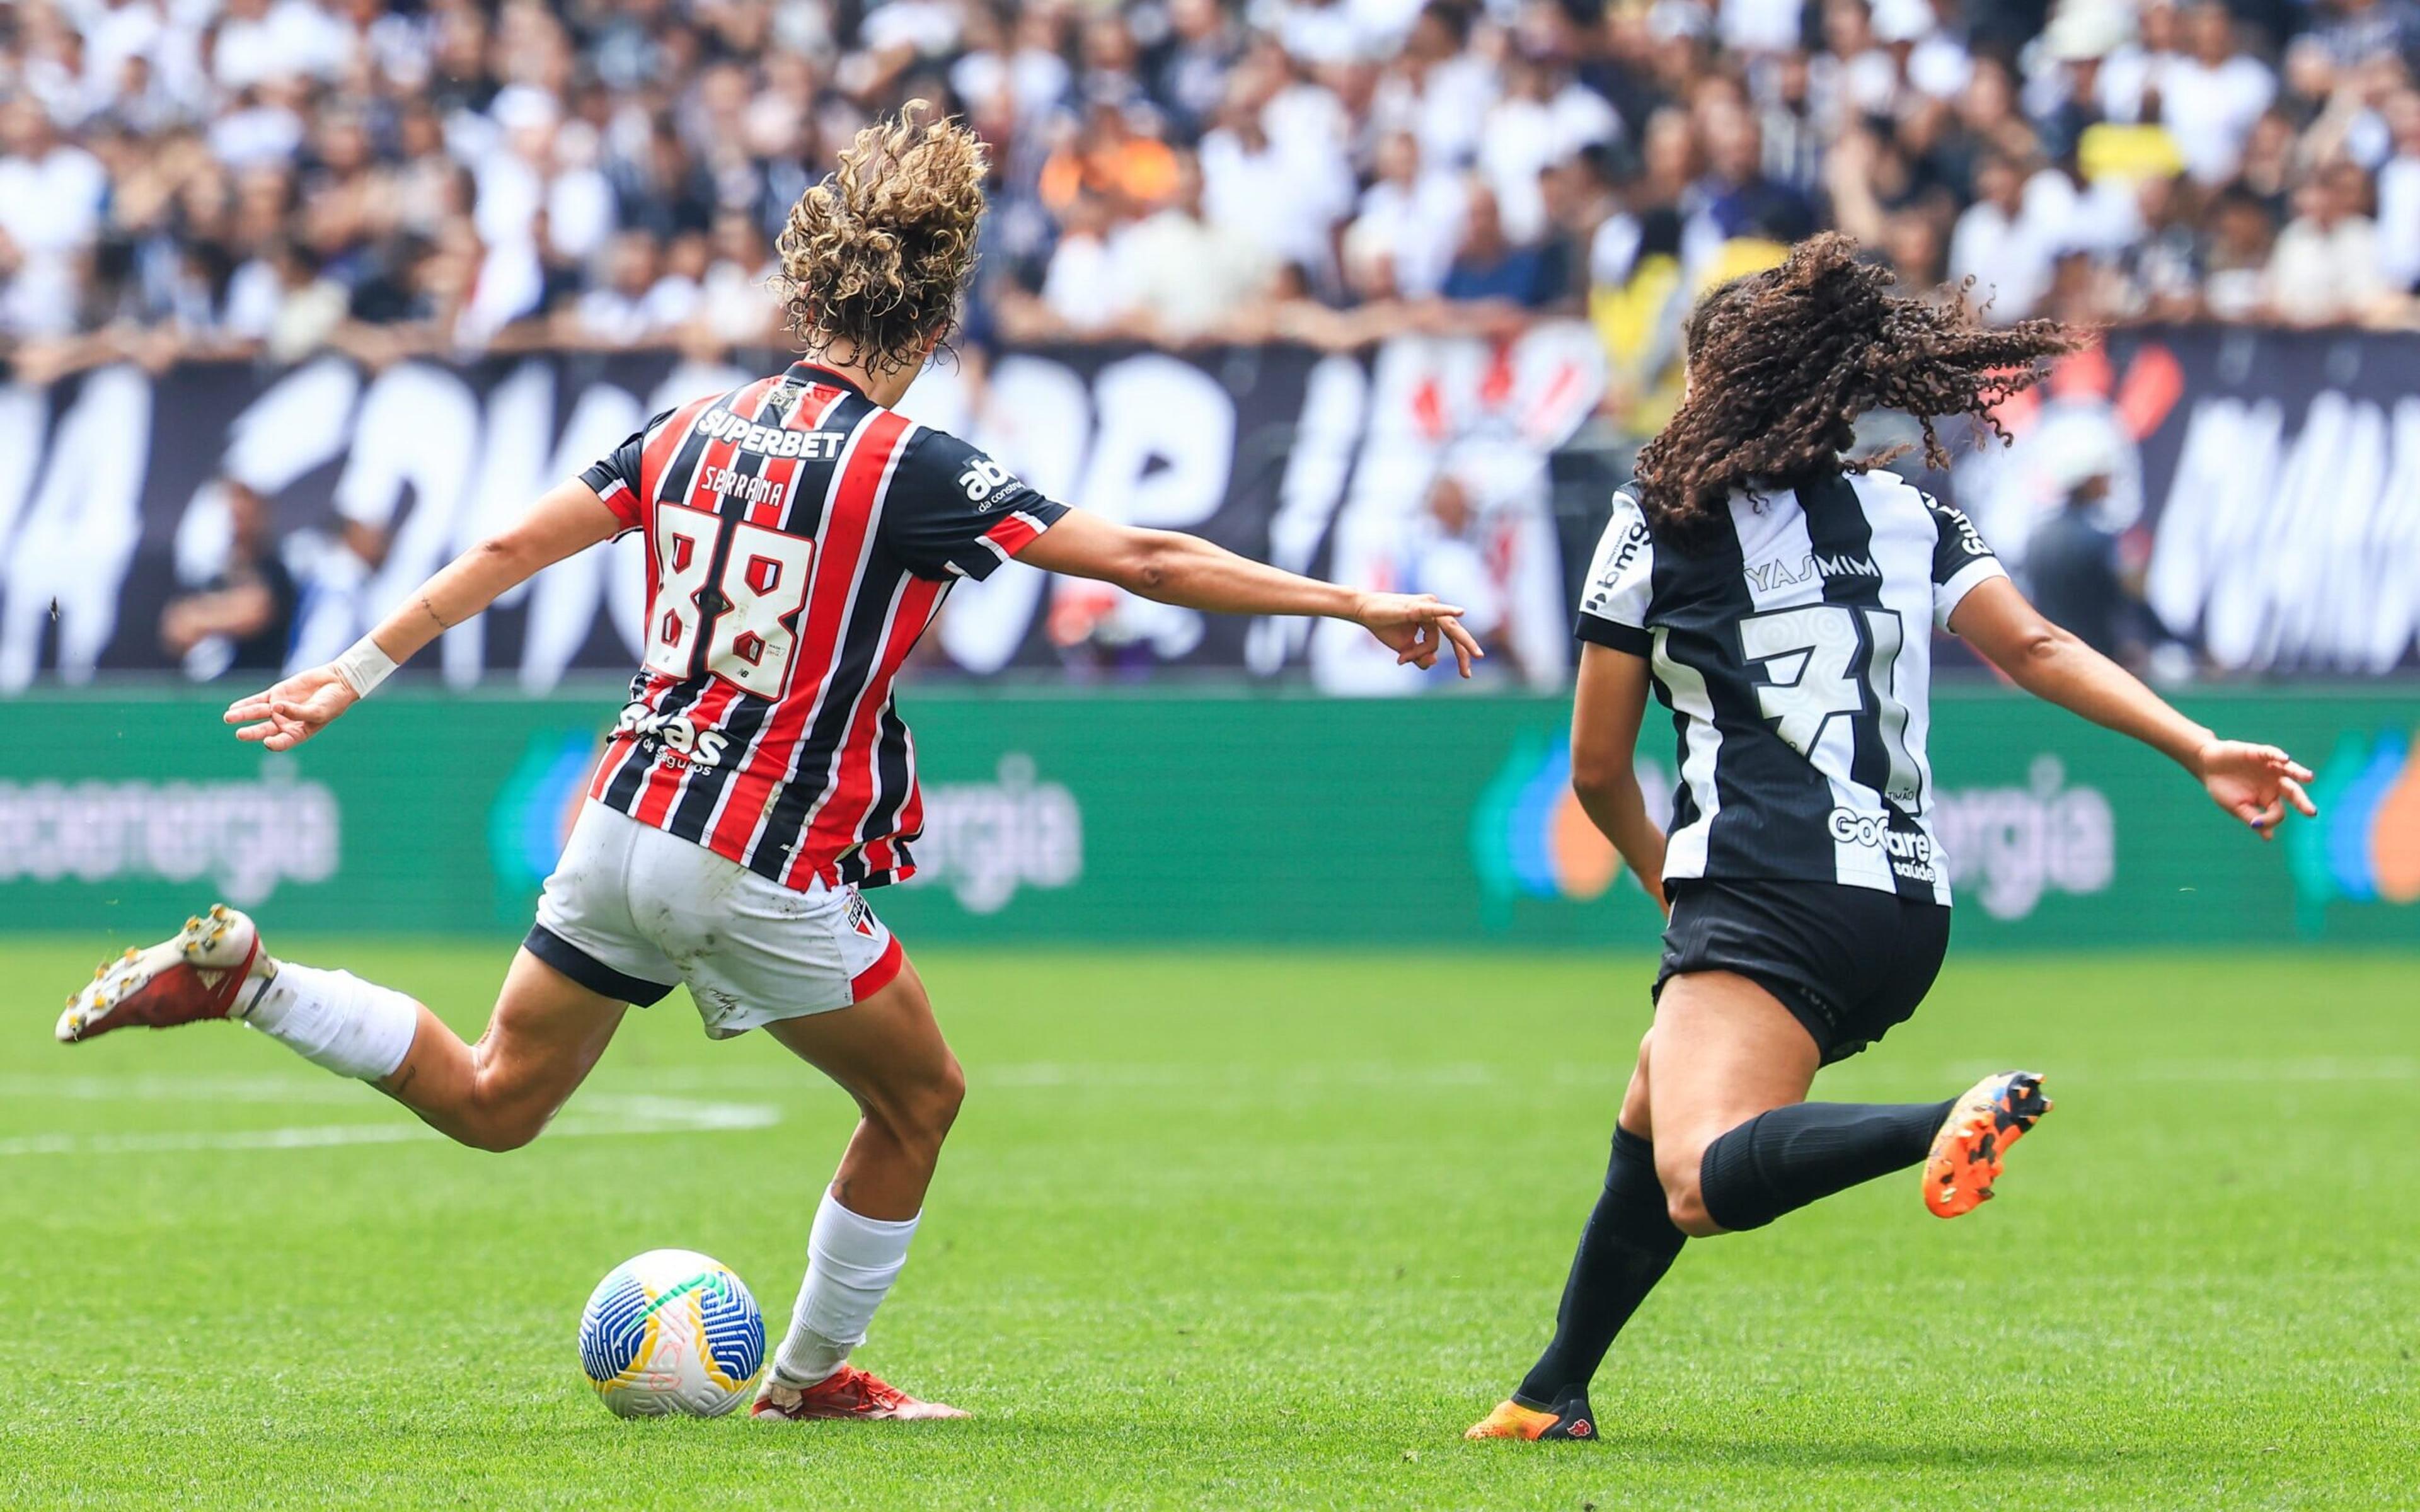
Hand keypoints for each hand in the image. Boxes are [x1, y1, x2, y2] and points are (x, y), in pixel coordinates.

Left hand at [224, 666, 358, 751]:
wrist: (337, 682)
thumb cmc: (333, 702)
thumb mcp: (318, 711)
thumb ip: (297, 712)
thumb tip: (275, 707)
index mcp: (298, 733)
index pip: (282, 742)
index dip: (274, 743)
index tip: (268, 742)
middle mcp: (285, 723)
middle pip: (264, 730)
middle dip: (251, 732)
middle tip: (240, 734)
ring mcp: (279, 708)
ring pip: (257, 714)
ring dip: (242, 716)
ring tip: (228, 718)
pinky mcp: (277, 693)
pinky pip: (257, 700)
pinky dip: (245, 703)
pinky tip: (233, 708)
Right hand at [1355, 592, 1483, 677]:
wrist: (1364, 612)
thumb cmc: (1384, 625)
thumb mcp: (1405, 647)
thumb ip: (1420, 656)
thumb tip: (1434, 662)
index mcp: (1434, 618)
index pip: (1452, 639)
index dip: (1460, 657)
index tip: (1465, 675)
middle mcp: (1435, 610)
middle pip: (1454, 634)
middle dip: (1462, 654)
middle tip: (1467, 674)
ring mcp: (1428, 606)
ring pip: (1434, 637)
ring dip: (1419, 650)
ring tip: (1404, 655)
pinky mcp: (1418, 607)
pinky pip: (1434, 612)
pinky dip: (1447, 611)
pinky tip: (1460, 612)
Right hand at [2193, 739, 2316, 840]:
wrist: (2207, 766)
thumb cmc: (2223, 788)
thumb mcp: (2237, 807)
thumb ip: (2253, 819)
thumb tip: (2269, 838)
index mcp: (2270, 798)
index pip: (2279, 811)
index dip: (2271, 819)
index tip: (2256, 824)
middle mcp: (2274, 783)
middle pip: (2293, 792)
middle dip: (2302, 802)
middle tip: (2311, 813)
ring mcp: (2269, 768)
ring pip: (2289, 771)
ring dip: (2299, 773)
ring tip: (2308, 778)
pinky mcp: (2260, 753)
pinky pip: (2272, 753)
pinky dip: (2278, 755)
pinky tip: (2284, 759)